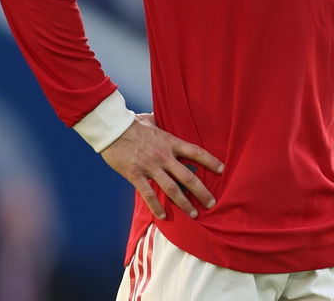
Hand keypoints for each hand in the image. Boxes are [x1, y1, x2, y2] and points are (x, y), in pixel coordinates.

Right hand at [100, 113, 223, 219]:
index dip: (210, 161)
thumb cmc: (131, 123)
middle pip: (188, 177)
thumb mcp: (150, 119)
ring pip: (172, 189)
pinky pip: (149, 194)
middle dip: (202, 192)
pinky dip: (157, 207)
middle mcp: (163, 156)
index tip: (222, 169)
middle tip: (212, 203)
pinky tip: (163, 216)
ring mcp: (150, 166)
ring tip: (193, 213)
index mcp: (169, 142)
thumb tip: (164, 115)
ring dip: (184, 203)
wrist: (111, 129)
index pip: (196, 152)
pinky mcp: (136, 175)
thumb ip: (161, 121)